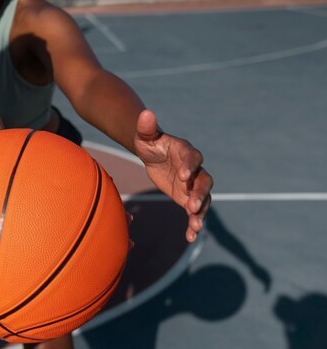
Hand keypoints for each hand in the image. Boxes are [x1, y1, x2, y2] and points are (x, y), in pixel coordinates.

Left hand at [134, 110, 213, 242]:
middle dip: (200, 194)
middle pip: (204, 181)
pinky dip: (194, 223)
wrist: (151, 155)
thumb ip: (147, 126)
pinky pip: (195, 212)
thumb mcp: (145, 136)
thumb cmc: (149, 143)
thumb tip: (146, 112)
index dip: (190, 166)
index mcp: (185, 152)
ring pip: (203, 199)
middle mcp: (194, 169)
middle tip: (190, 205)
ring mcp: (193, 185)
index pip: (193, 158)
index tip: (183, 176)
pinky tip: (190, 236)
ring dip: (201, 212)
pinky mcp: (188, 197)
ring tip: (195, 225)